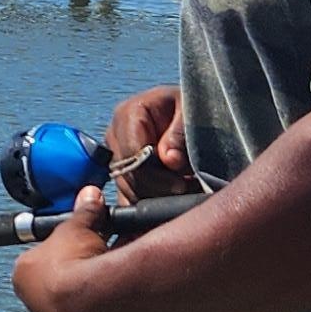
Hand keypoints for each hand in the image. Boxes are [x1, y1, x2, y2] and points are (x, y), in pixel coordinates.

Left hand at [10, 186, 126, 311]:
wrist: (94, 304)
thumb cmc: (74, 265)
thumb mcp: (77, 228)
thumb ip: (82, 213)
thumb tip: (90, 197)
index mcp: (23, 273)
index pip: (40, 254)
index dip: (62, 243)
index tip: (79, 238)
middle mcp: (34, 300)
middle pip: (56, 275)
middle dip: (77, 262)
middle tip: (98, 251)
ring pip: (74, 296)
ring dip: (90, 282)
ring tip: (112, 270)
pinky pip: (92, 311)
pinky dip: (102, 300)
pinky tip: (117, 290)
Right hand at [107, 82, 197, 198]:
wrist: (194, 115)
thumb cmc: (193, 109)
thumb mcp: (193, 112)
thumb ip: (180, 134)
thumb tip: (170, 160)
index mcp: (128, 113)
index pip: (131, 153)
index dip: (155, 174)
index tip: (180, 184)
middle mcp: (115, 134)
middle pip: (126, 174)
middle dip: (156, 188)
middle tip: (185, 190)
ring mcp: (116, 154)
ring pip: (126, 189)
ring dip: (154, 196)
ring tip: (182, 191)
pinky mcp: (122, 172)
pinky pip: (126, 196)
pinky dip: (148, 202)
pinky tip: (169, 199)